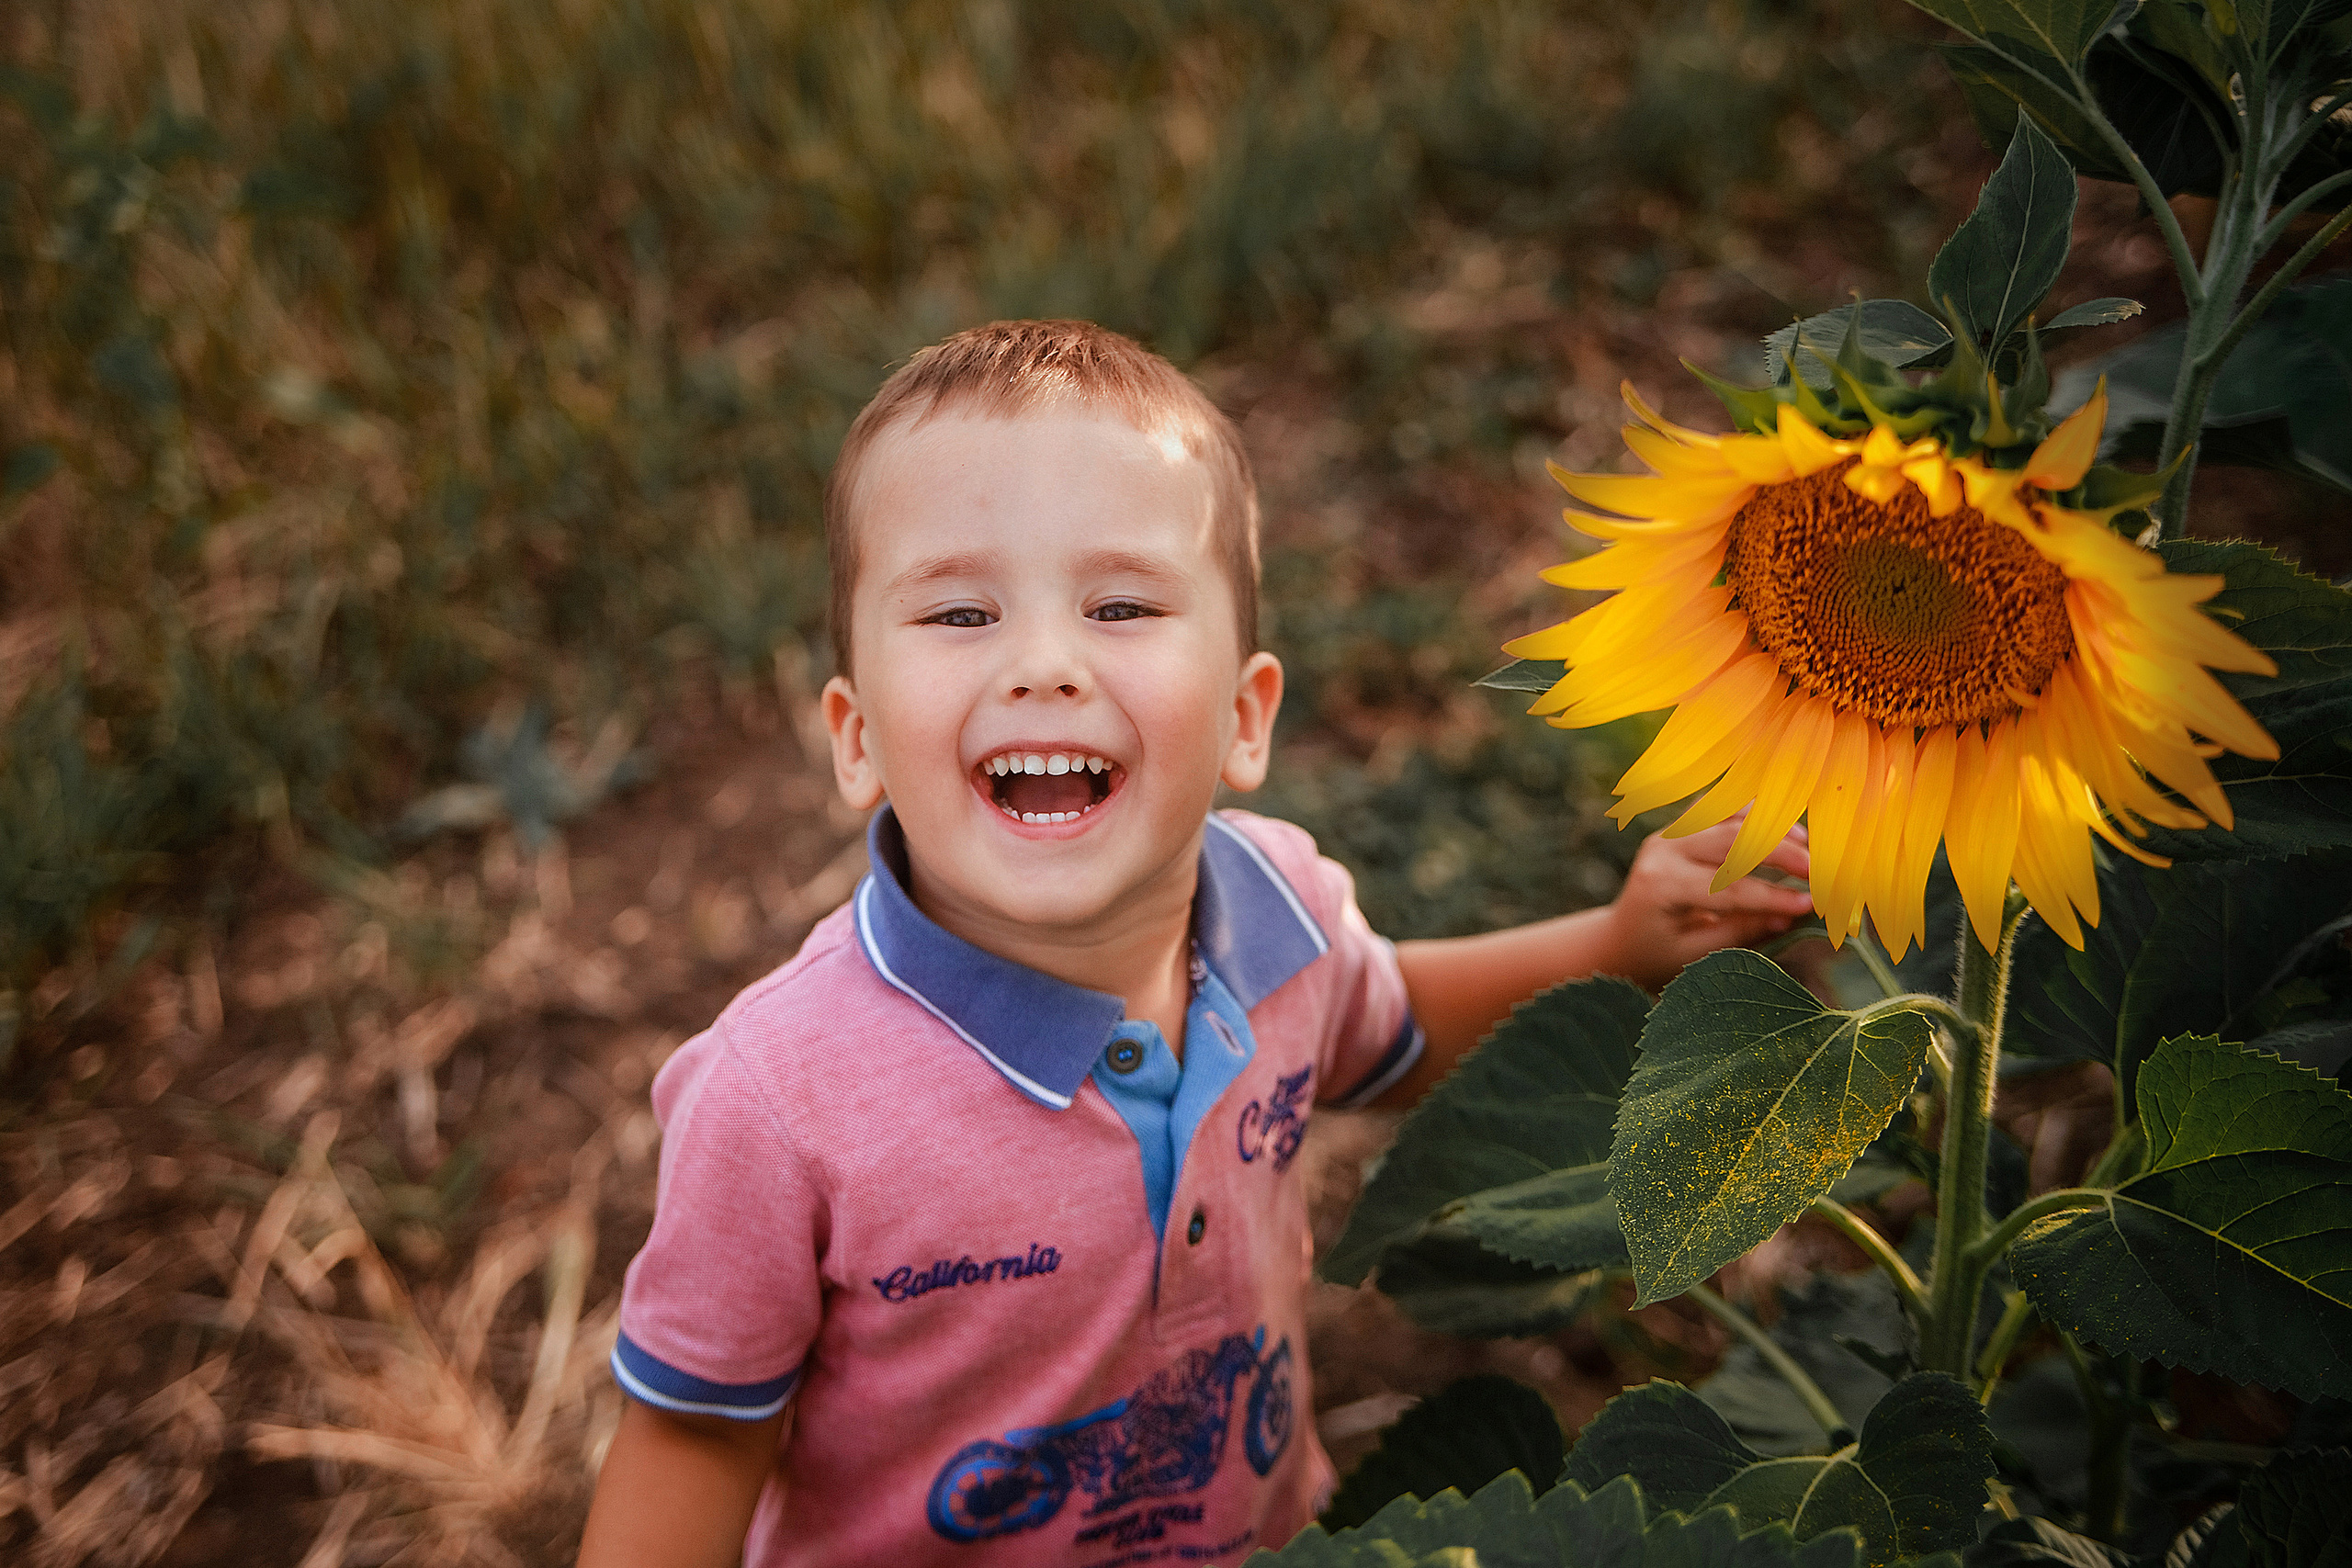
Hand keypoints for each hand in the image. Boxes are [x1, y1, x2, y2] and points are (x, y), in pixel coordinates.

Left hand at [1601, 817, 1813, 991]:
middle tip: (1823, 871)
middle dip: (1783, 854)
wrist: (1621, 938)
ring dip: (1774, 827)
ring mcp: (1671, 833)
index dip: (1775, 896)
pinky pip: (1723, 809)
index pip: (1729, 887)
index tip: (1814, 904)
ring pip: (1730, 815)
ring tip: (1811, 848)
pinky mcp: (1681, 826)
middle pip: (1734, 840)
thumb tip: (1796, 915)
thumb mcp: (1696, 956)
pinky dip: (1756, 815)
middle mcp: (1663, 851)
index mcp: (1661, 886)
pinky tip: (1787, 832)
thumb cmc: (1656, 955)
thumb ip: (1742, 933)